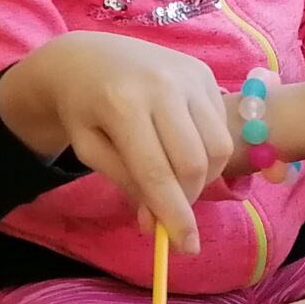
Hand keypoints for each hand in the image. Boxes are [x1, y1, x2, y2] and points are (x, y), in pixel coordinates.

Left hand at [0, 32, 233, 253]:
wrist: (87, 56)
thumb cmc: (84, 108)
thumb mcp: (90, 149)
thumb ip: (126, 183)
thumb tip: (157, 225)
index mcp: (122, 104)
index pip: (157, 172)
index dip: (174, 215)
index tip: (186, 247)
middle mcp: (161, 84)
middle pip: (195, 162)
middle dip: (188, 198)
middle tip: (171, 210)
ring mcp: (188, 75)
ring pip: (218, 146)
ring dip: (204, 176)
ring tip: (176, 178)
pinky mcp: (204, 73)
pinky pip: (220, 125)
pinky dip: (207, 149)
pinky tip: (181, 145)